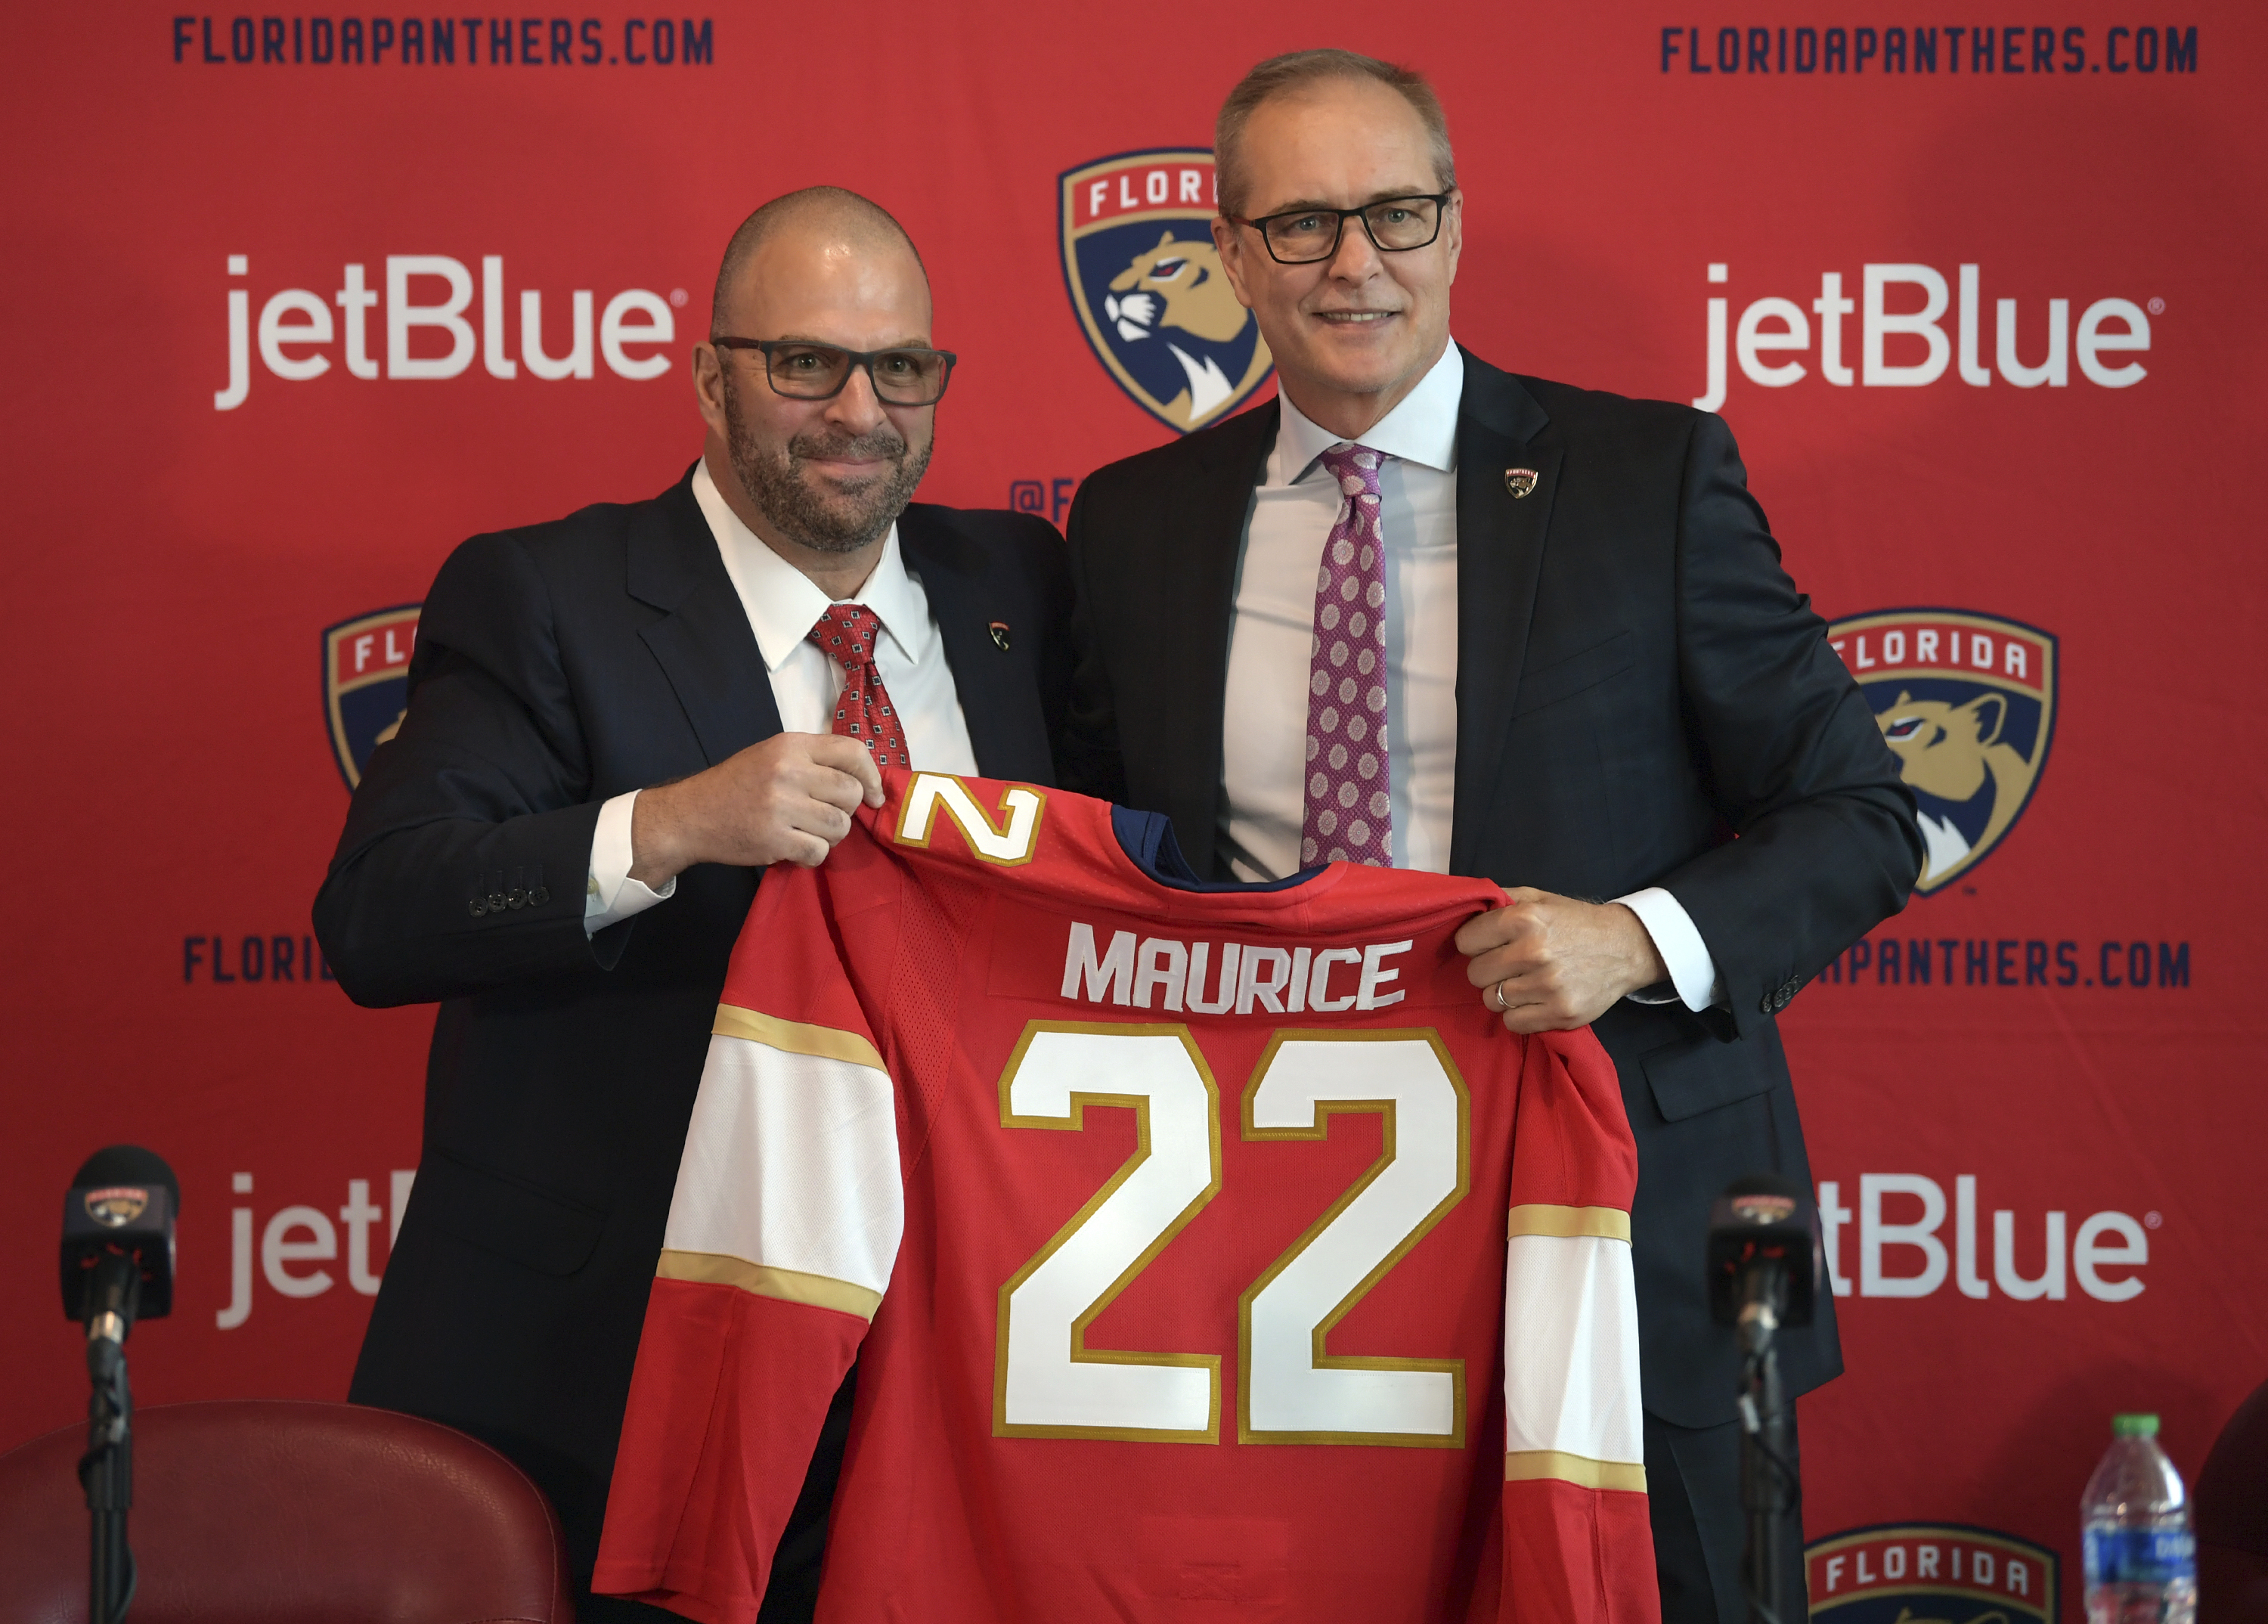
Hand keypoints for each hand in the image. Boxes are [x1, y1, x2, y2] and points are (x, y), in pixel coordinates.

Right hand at [629, 733, 884, 884]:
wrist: (691, 815)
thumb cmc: (738, 785)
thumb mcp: (772, 755)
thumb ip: (813, 760)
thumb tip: (865, 780)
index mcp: (791, 745)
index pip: (852, 751)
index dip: (872, 776)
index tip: (874, 796)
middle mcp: (788, 771)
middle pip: (851, 794)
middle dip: (846, 810)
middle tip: (824, 816)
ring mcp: (781, 806)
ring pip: (839, 826)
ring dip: (829, 835)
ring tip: (806, 832)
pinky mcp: (774, 839)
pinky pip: (819, 851)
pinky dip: (812, 856)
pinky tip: (794, 848)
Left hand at [1454, 888, 1669, 1032]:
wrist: (1625, 948)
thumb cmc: (1575, 922)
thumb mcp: (1538, 898)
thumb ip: (1499, 900)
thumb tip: (1464, 907)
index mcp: (1525, 918)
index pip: (1466, 941)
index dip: (1475, 942)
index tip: (1490, 943)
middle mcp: (1534, 952)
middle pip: (1475, 973)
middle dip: (1487, 968)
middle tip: (1508, 964)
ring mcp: (1548, 986)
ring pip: (1491, 1000)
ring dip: (1503, 993)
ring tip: (1524, 981)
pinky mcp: (1560, 1014)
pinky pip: (1512, 1023)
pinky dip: (1518, 1014)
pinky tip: (1534, 999)